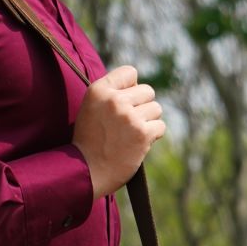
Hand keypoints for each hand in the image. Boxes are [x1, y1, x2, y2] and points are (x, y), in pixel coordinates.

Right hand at [71, 65, 165, 198]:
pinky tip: (137, 144)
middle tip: (127, 125)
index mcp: (98, 90)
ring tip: (131, 135)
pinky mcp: (142, 134)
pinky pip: (160, 126)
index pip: (129, 72)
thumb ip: (110, 94)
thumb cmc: (88, 143)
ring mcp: (129, 117)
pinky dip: (153, 136)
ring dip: (148, 122)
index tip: (123, 103)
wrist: (86, 173)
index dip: (130, 88)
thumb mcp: (90, 109)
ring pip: (156, 108)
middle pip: (147, 91)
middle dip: (141, 107)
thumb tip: (136, 85)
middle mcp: (114, 100)